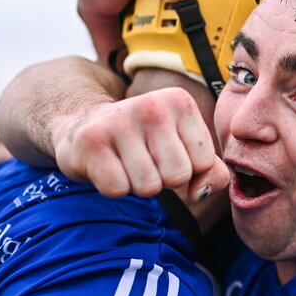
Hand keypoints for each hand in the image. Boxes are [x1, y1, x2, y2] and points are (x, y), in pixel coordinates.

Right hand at [50, 86, 228, 198]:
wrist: (83, 127)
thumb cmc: (144, 143)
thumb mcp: (185, 148)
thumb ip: (211, 171)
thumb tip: (201, 193)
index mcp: (180, 102)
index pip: (204, 162)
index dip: (188, 169)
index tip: (167, 154)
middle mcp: (151, 105)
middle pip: (178, 175)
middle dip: (163, 180)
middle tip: (144, 160)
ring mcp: (119, 120)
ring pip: (149, 186)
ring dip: (138, 185)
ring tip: (126, 163)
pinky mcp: (91, 141)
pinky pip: (118, 190)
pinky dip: (114, 188)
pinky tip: (107, 166)